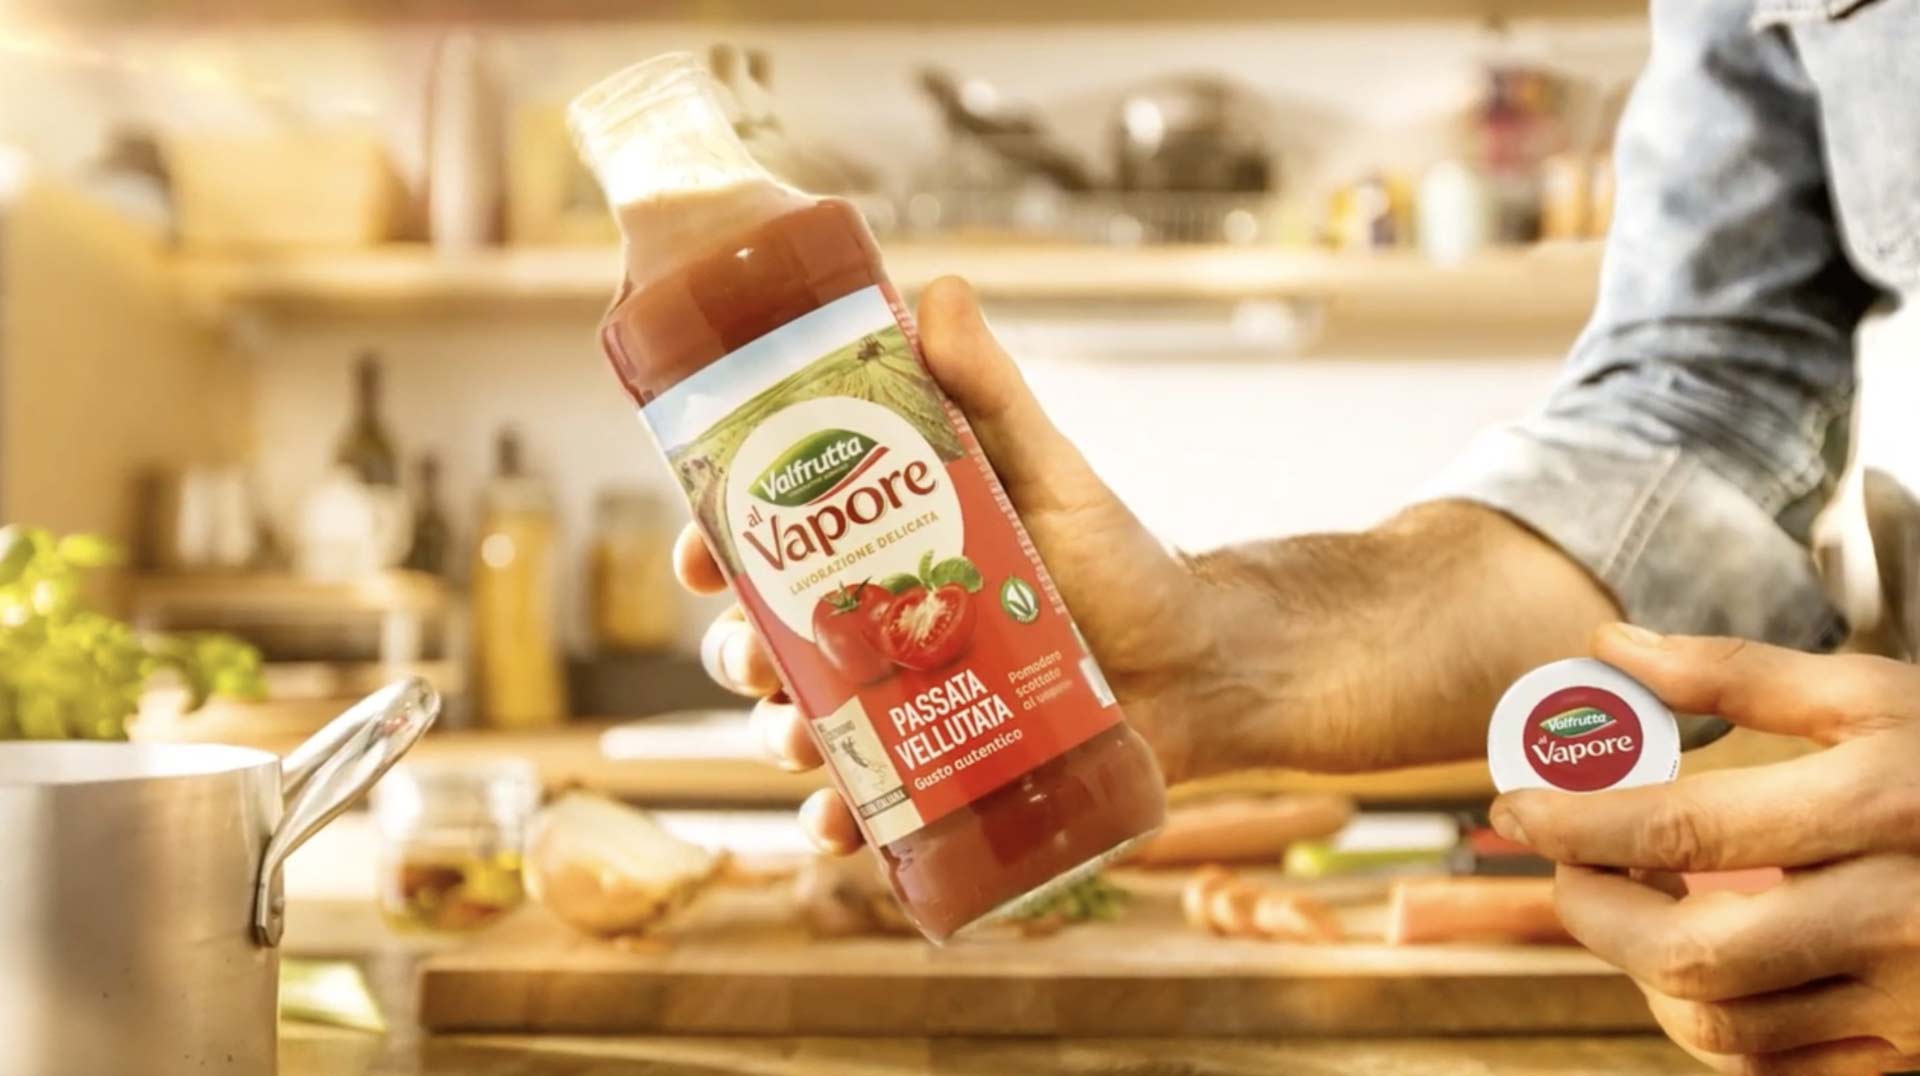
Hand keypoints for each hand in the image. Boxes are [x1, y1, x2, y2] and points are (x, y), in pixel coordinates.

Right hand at [676, 277, 1212, 852]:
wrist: (1204, 668)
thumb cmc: (1126, 561)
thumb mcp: (1053, 472)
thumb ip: (992, 393)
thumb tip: (938, 290)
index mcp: (886, 549)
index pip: (774, 544)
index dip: (717, 547)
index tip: (697, 554)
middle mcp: (881, 628)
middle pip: (768, 640)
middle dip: (738, 649)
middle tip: (754, 654)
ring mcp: (906, 708)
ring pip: (802, 724)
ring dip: (777, 734)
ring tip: (801, 739)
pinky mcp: (942, 774)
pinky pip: (870, 806)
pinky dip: (839, 819)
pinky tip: (838, 821)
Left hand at [1492, 625, 1919, 1074]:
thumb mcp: (1875, 697)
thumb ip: (1737, 671)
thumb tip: (1610, 648)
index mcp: (1880, 805)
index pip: (1682, 828)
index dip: (1577, 821)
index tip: (1517, 805)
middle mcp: (1896, 914)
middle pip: (1690, 950)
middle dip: (1594, 910)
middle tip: (1565, 865)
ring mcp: (1910, 1001)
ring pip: (1723, 1023)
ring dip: (1641, 970)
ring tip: (1630, 904)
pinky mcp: (1913, 1054)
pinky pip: (1774, 1065)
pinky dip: (1706, 1023)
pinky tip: (1693, 963)